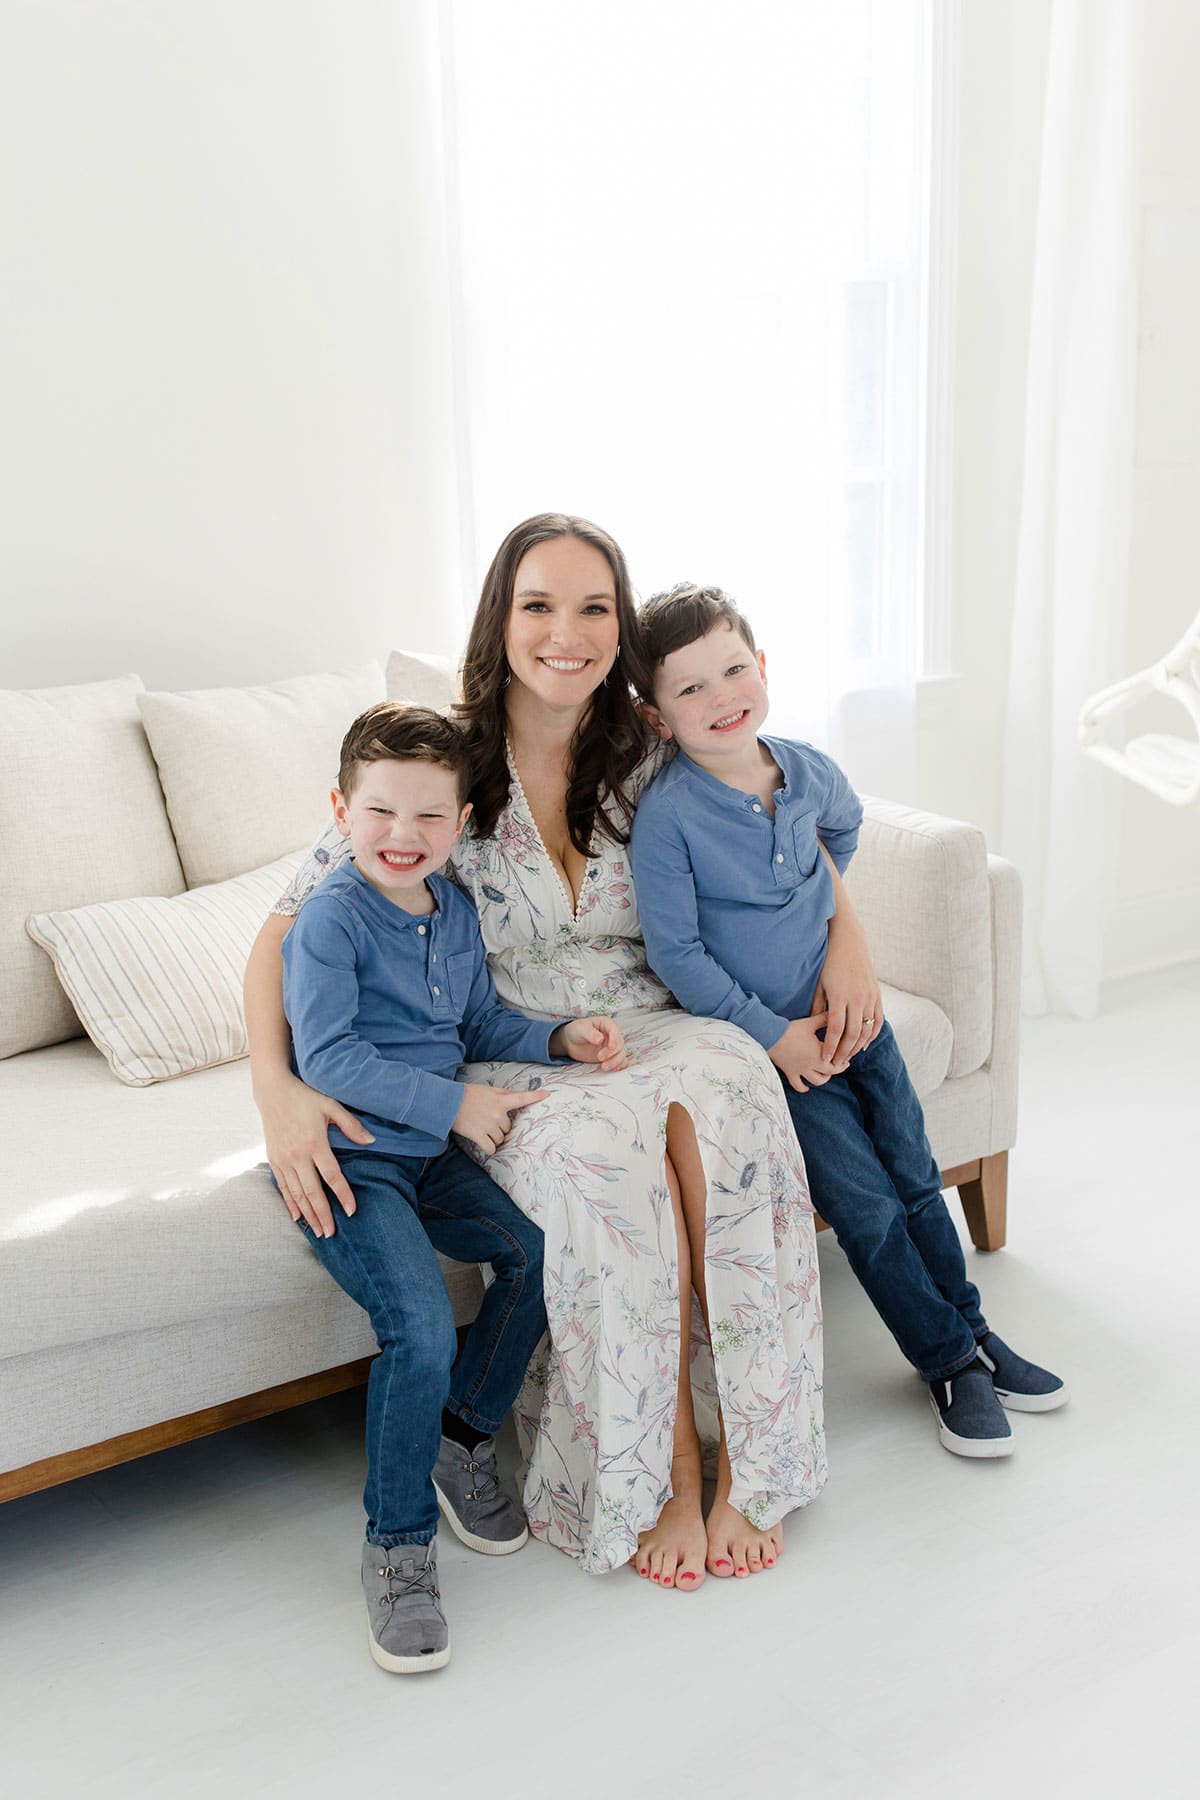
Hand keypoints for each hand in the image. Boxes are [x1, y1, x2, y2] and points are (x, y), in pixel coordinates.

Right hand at [257, 1071, 373, 1237]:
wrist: (273, 1091)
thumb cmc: (305, 1097)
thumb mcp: (331, 1105)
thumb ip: (351, 1125)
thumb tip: (371, 1141)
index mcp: (315, 1143)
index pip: (332, 1176)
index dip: (343, 1195)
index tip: (351, 1211)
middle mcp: (297, 1155)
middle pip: (312, 1192)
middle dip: (323, 1215)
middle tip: (332, 1234)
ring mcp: (283, 1159)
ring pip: (296, 1194)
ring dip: (308, 1214)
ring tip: (317, 1231)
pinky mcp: (273, 1159)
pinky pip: (283, 1186)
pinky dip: (290, 1203)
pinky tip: (297, 1217)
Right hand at [452, 1084, 544, 1156]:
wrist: (448, 1103)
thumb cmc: (467, 1095)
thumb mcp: (487, 1090)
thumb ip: (503, 1094)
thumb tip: (516, 1097)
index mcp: (500, 1100)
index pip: (521, 1098)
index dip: (535, 1096)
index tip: (547, 1095)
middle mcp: (497, 1114)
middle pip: (508, 1127)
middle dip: (501, 1126)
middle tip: (488, 1120)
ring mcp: (489, 1126)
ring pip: (501, 1138)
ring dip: (494, 1137)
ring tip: (482, 1128)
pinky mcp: (479, 1136)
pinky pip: (491, 1148)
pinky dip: (489, 1148)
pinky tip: (484, 1143)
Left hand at [549, 1015, 627, 1070]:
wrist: (571, 1042)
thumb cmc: (577, 1031)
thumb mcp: (581, 1028)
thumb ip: (590, 1033)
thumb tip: (600, 1039)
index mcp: (607, 1024)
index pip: (615, 1031)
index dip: (614, 1039)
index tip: (610, 1047)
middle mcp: (612, 1035)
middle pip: (619, 1044)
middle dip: (611, 1053)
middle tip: (599, 1057)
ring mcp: (612, 1047)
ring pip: (620, 1054)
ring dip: (615, 1061)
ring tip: (604, 1067)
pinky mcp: (611, 1057)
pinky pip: (620, 1061)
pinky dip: (619, 1065)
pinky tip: (615, 1069)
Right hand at [768, 1015, 851, 1093]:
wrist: (771, 1036)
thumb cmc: (790, 1029)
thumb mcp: (810, 1023)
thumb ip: (824, 1019)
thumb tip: (834, 1014)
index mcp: (820, 1053)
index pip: (837, 1059)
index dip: (844, 1058)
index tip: (847, 1055)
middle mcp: (812, 1064)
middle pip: (830, 1072)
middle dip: (837, 1068)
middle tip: (842, 1063)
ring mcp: (801, 1070)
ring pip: (817, 1081)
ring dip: (824, 1078)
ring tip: (826, 1074)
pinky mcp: (790, 1072)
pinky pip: (798, 1085)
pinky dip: (803, 1088)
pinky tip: (806, 1087)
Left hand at [813, 908, 882, 1065]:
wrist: (849, 941)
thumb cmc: (829, 962)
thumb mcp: (819, 984)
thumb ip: (818, 1006)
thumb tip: (816, 1028)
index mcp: (840, 995)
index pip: (836, 1030)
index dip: (830, 1047)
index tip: (825, 1058)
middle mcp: (858, 997)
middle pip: (853, 1033)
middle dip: (844, 1051)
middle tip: (836, 1063)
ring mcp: (870, 996)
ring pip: (867, 1029)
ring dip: (858, 1046)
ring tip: (848, 1056)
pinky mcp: (877, 993)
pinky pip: (878, 1019)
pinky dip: (872, 1034)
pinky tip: (864, 1044)